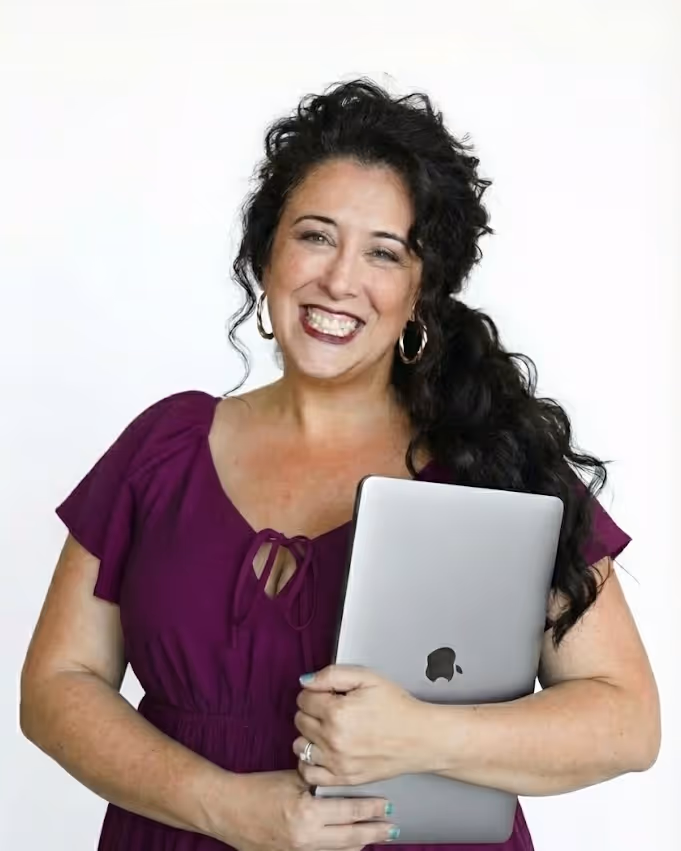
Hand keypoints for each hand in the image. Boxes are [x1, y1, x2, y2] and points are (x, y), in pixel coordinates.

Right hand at [225, 770, 398, 850]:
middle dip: (374, 832)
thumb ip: (319, 783)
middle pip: (351, 839)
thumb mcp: (292, 779)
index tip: (388, 805)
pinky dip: (340, 850)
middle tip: (393, 827)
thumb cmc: (258, 788)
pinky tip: (351, 845)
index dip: (371, 810)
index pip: (349, 813)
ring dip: (360, 844)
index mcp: (307, 814)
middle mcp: (306, 838)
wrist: (228, 809)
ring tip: (377, 835)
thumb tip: (345, 781)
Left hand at [293, 665, 426, 786]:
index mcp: (337, 712)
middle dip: (312, 711)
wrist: (420, 737)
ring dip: (310, 735)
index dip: (316, 692)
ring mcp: (337, 762)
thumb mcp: (367, 677)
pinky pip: (309, 773)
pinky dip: (309, 762)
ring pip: (300, 745)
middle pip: (300, 720)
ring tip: (329, 730)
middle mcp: (333, 739)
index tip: (330, 695)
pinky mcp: (343, 779)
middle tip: (333, 710)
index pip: (304, 698)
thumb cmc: (397, 706)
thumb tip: (305, 681)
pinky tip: (322, 751)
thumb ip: (332, 675)